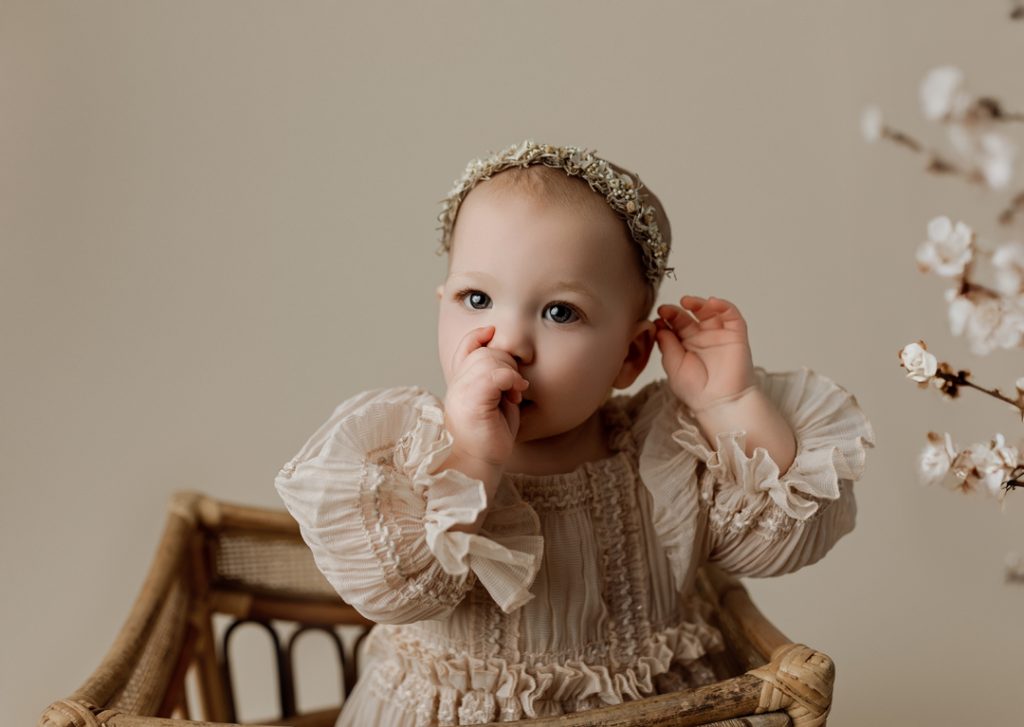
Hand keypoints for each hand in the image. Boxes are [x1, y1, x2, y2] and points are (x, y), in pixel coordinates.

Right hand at [443, 325, 529, 466]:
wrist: (478, 464)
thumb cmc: (489, 438)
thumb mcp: (495, 401)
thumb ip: (496, 379)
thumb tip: (509, 358)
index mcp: (460, 383)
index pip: (465, 347)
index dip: (479, 335)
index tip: (492, 333)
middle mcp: (456, 385)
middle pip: (483, 351)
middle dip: (506, 362)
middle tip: (515, 386)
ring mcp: (461, 393)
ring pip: (489, 360)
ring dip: (509, 372)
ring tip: (514, 393)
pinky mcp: (472, 402)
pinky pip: (495, 375)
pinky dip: (511, 379)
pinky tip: (516, 394)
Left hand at [654, 295, 756, 412]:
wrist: (720, 401)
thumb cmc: (696, 390)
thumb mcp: (673, 366)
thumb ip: (667, 345)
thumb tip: (659, 327)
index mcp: (684, 347)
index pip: (674, 327)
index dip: (665, 320)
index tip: (657, 318)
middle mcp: (701, 339)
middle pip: (688, 317)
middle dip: (676, 311)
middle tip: (666, 310)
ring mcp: (718, 336)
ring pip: (709, 312)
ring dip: (698, 303)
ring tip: (686, 302)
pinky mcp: (736, 335)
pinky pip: (731, 315)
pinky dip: (723, 305)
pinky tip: (711, 303)